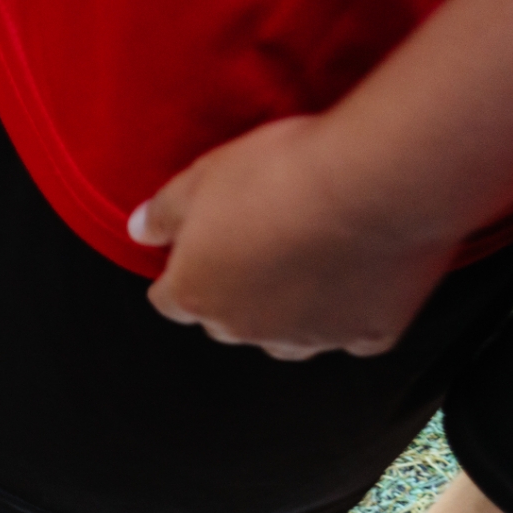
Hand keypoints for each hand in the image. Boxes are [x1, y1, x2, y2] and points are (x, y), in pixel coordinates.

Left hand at [130, 114, 458, 359]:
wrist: (372, 179)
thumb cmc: (283, 173)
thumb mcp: (202, 176)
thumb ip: (164, 211)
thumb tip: (140, 229)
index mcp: (196, 293)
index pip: (171, 299)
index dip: (185, 272)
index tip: (202, 249)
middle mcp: (245, 328)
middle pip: (227, 322)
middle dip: (236, 292)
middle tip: (264, 242)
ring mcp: (308, 337)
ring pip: (286, 340)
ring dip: (290, 313)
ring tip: (309, 266)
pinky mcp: (367, 334)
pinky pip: (353, 336)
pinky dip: (355, 314)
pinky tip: (363, 278)